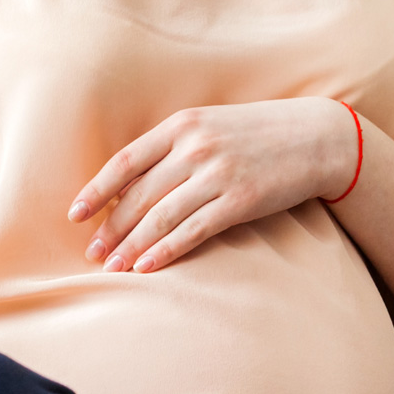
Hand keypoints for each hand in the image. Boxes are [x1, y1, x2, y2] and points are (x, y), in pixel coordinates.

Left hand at [68, 98, 357, 273]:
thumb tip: (132, 182)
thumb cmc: (260, 134)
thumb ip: (175, 147)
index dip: (96, 191)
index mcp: (182, 125)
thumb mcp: (212, 126)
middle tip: (92, 253)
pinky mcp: (240, 199)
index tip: (75, 215)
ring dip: (131, 245)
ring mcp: (217, 173)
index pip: (125, 161)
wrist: (317, 137)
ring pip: (160, 216)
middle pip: (138, 195)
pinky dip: (165, 251)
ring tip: (111, 268)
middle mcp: (195, 147)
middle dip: (110, 227)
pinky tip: (147, 267)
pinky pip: (193, 231)